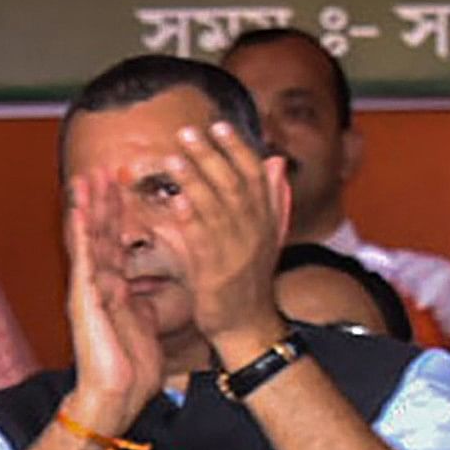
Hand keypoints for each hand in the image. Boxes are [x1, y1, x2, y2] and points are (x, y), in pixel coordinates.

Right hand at [61, 169, 162, 433]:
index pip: (115, 242)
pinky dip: (81, 231)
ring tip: (88, 176)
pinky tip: (79, 209)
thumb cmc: (132, 366)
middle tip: (105, 167)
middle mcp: (97, 284)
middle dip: (103, 201)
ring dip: (89, 207)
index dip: (118, 214)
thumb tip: (148, 291)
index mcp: (114, 288)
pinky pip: (83, 258)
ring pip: (89, 239)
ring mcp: (88, 289)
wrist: (117, 395)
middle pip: (100, 233)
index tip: (123, 185)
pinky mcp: (83, 297)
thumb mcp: (145, 323)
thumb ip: (143, 302)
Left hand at [168, 120, 295, 364]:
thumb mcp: (267, 234)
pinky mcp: (217, 272)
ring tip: (174, 159)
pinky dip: (190, 220)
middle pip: (234, 184)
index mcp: (266, 218)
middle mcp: (255, 231)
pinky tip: (175, 202)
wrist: (247, 324)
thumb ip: (272, 197)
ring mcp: (237, 251)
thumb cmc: (248, 277)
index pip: (254, 174)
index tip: (219, 125)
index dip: (237, 147)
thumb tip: (275, 161)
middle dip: (210, 156)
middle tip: (187, 132)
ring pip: (216, 208)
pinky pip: (202, 240)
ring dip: (195, 181)